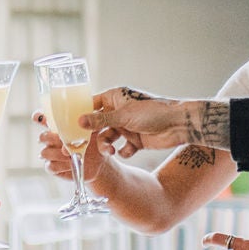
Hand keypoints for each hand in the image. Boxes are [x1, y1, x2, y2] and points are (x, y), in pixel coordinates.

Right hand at [34, 115, 113, 189]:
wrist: (99, 163)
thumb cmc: (96, 143)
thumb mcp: (97, 132)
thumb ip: (91, 125)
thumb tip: (87, 121)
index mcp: (60, 127)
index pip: (43, 119)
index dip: (38, 117)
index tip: (38, 117)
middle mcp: (53, 140)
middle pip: (42, 137)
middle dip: (49, 138)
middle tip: (61, 139)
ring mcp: (52, 154)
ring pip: (44, 152)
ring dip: (56, 153)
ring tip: (69, 153)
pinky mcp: (54, 167)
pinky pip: (50, 166)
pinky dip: (60, 165)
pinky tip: (70, 163)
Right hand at [86, 88, 227, 155]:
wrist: (178, 125)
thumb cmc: (153, 112)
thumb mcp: (124, 116)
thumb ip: (100, 120)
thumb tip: (78, 121)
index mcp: (115, 98)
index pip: (91, 105)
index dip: (80, 116)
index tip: (70, 127)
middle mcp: (119, 112)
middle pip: (97, 125)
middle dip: (92, 136)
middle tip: (84, 146)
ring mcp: (127, 126)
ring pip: (108, 138)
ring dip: (106, 146)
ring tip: (110, 151)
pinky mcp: (135, 140)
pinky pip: (122, 148)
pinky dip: (123, 151)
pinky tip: (128, 150)